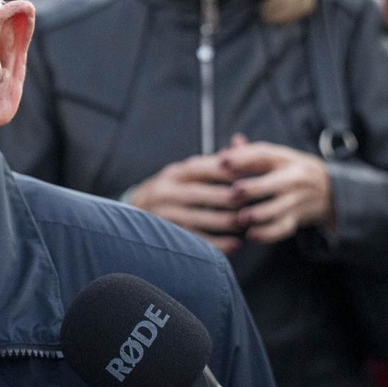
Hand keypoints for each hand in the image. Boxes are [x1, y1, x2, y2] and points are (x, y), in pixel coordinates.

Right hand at [127, 152, 242, 252]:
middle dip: (223, 197)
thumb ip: (215, 161)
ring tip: (244, 223)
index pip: (199, 168)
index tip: (248, 175)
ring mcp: (162, 213)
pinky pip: (192, 239)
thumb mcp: (189, 172)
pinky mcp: (164, 235)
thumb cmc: (176, 189)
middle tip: (248, 201)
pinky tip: (235, 245)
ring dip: (221, 221)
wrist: (139, 211)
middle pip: (196, 192)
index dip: (223, 171)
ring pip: (194, 217)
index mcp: (174, 173)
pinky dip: (215, 243)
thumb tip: (240, 140)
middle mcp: (165, 191)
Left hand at [216, 138, 332, 243]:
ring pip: (279, 208)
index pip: (264, 154)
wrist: (330, 190)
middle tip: (233, 193)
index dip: (243, 157)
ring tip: (239, 219)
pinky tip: (251, 235)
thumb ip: (252, 153)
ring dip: (259, 214)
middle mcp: (294, 177)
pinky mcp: (298, 218)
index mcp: (285, 158)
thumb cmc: (291, 171)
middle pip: (275, 182)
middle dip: (254, 188)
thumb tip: (229, 145)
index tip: (221, 160)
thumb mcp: (278, 157)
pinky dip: (268, 234)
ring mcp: (298, 199)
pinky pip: (284, 228)